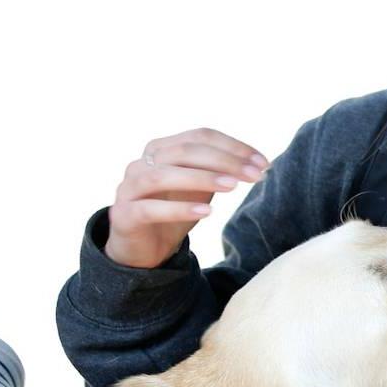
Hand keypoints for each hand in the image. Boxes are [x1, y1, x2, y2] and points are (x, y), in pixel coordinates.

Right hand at [104, 128, 268, 268]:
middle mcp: (142, 162)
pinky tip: (207, 212)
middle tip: (255, 175)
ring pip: (163, 175)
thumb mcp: (200, 189)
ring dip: (202, 178)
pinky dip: (180, 209)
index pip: (200, 136)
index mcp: (161, 149)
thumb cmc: (173, 213)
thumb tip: (257, 164)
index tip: (263, 163)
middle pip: (184, 150)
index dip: (233, 146)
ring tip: (233, 188)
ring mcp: (129, 188)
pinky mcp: (124, 215)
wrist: (142, 250)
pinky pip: (150, 208)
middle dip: (225, 161)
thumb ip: (218, 173)